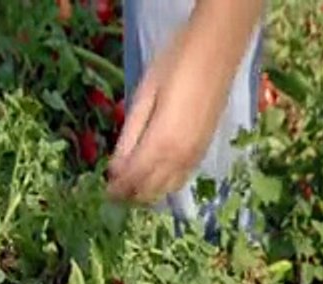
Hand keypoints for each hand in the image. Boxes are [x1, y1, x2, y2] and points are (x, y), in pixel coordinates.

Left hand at [107, 1, 262, 204]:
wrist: (217, 49)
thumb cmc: (175, 64)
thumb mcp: (144, 97)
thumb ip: (130, 137)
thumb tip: (115, 169)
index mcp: (161, 142)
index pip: (134, 179)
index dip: (117, 188)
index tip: (104, 191)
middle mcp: (180, 157)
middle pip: (150, 190)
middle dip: (130, 195)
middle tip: (113, 191)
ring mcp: (195, 156)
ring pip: (167, 190)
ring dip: (147, 193)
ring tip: (130, 186)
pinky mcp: (204, 150)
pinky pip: (182, 179)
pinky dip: (164, 185)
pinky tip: (154, 178)